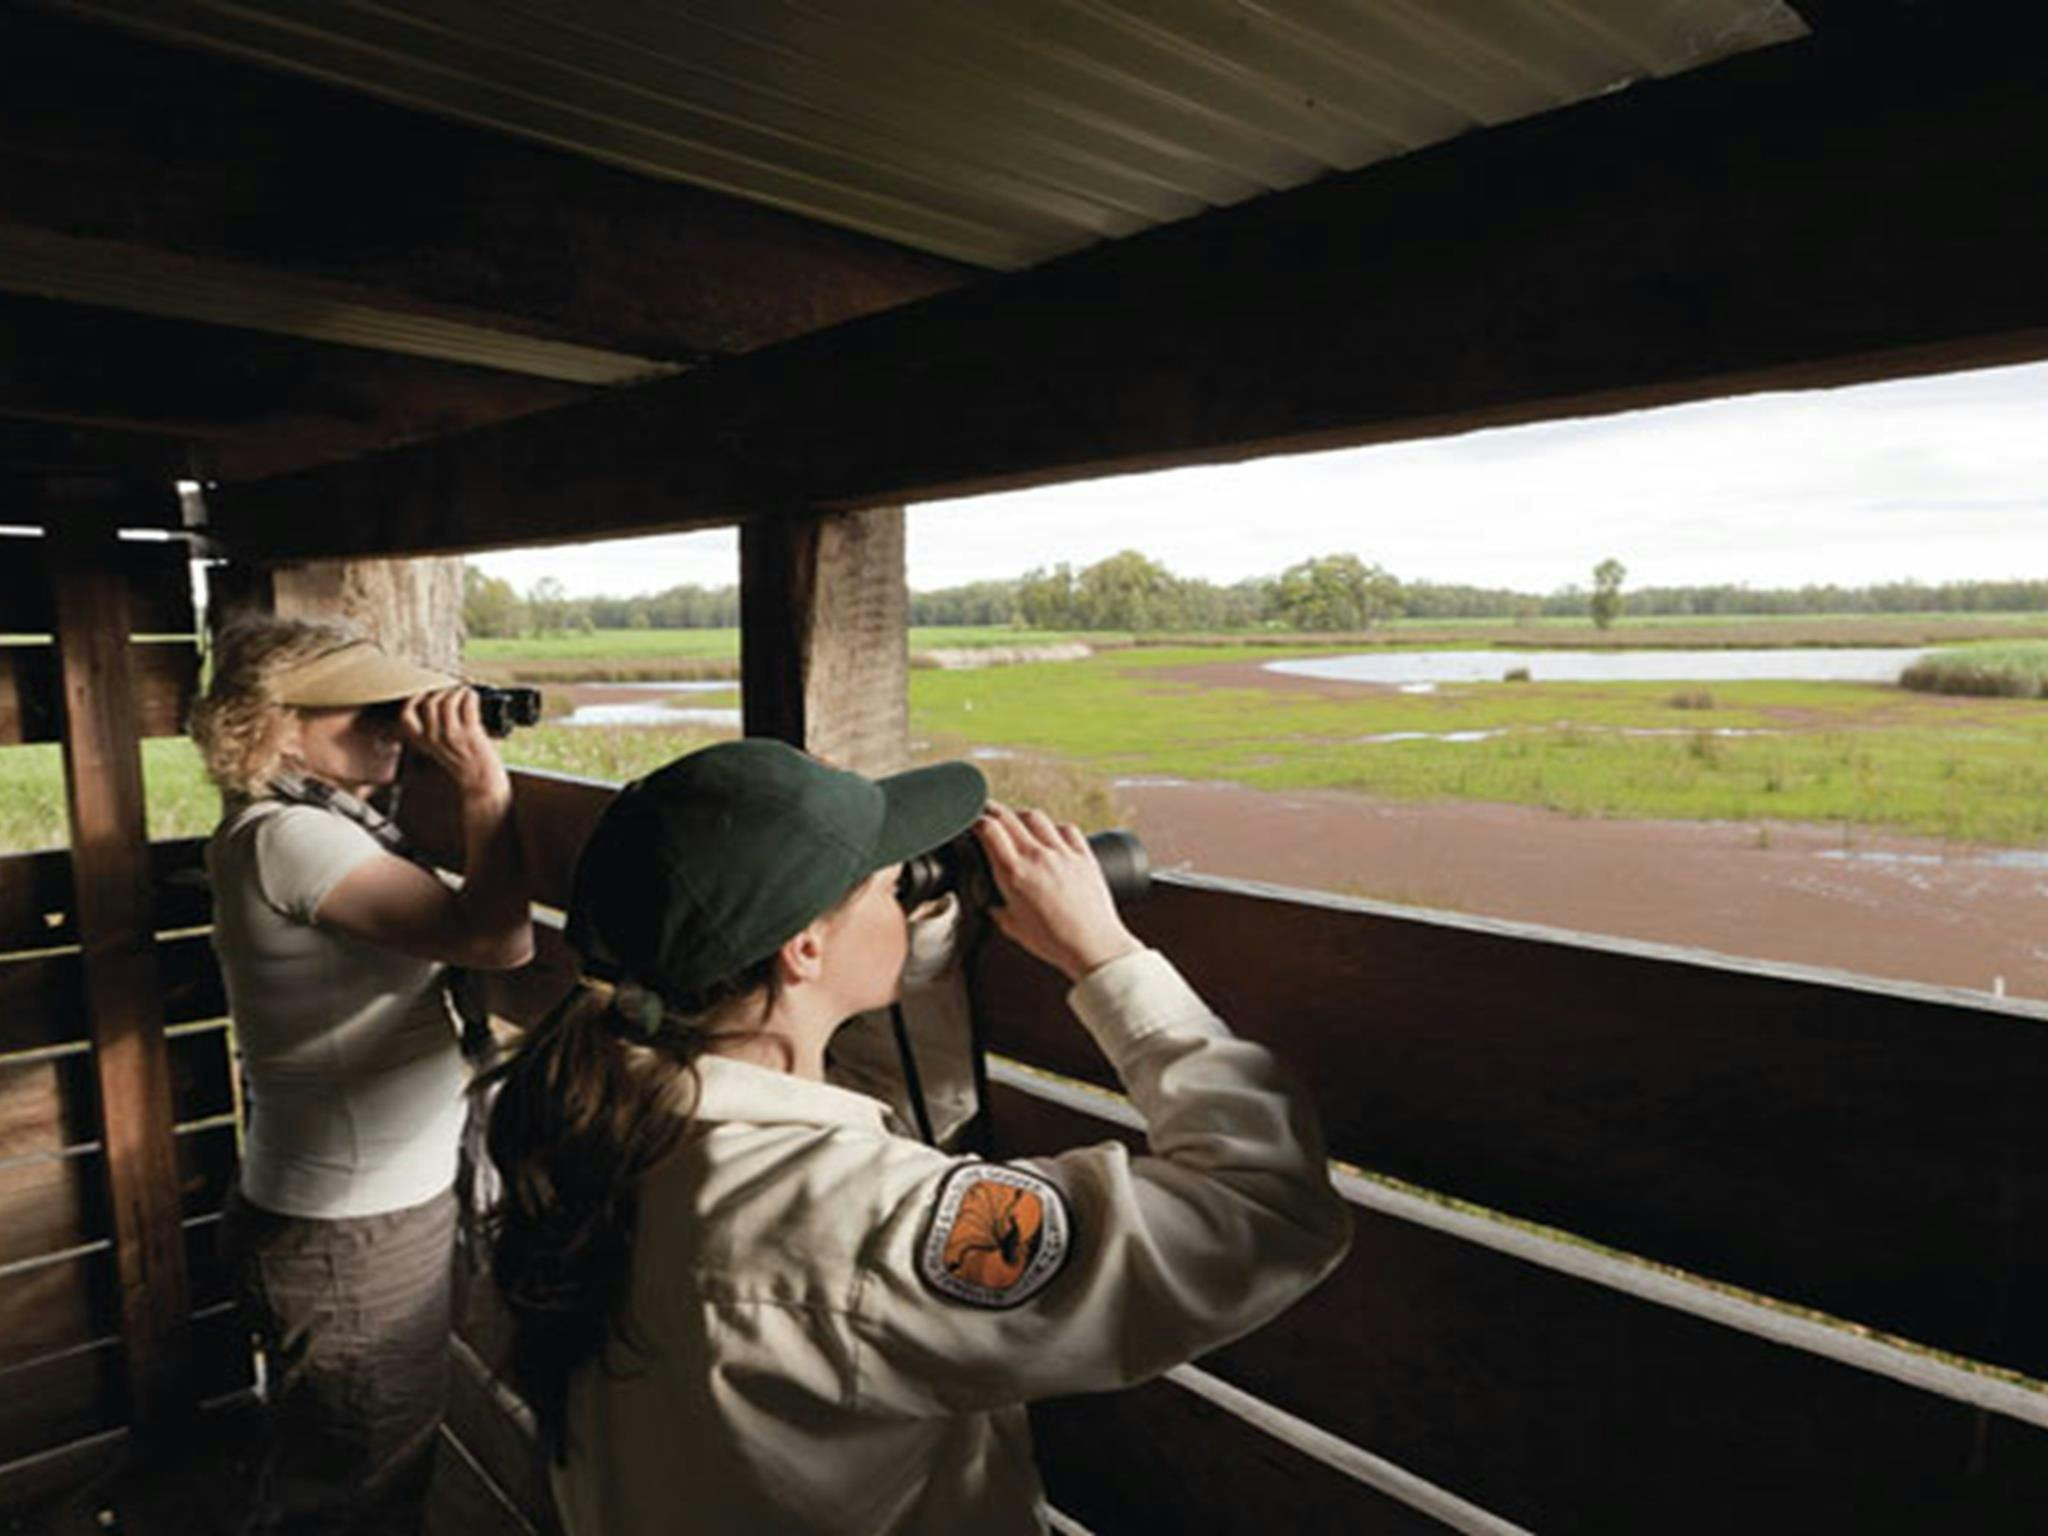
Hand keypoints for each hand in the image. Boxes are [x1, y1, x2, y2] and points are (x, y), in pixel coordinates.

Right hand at [400, 687, 509, 805]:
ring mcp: (451, 736)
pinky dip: (470, 695)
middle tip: (453, 688)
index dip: (414, 698)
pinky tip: (473, 695)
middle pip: (429, 702)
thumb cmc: (465, 763)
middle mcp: (433, 738)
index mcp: (422, 741)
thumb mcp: (441, 747)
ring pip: (447, 701)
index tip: (427, 691)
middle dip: (442, 690)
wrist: (481, 784)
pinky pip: (467, 704)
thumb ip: (436, 728)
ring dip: (457, 691)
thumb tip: (443, 697)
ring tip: (464, 691)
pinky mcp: (470, 734)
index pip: (406, 715)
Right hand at [975, 803, 1140, 982]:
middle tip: (984, 812)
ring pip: (1035, 816)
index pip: (988, 829)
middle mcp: (1037, 857)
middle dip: (990, 810)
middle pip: (1007, 815)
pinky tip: (1050, 834)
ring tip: (1015, 822)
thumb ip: (996, 908)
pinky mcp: (1084, 856)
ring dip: (1019, 815)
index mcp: (1014, 874)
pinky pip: (1066, 828)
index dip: (974, 820)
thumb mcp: (1011, 927)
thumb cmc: (1053, 942)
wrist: (1094, 947)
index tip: (970, 822)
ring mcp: (1062, 853)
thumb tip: (990, 900)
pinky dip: (1053, 827)